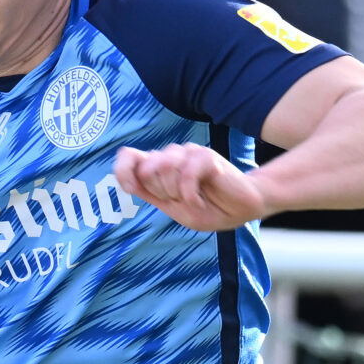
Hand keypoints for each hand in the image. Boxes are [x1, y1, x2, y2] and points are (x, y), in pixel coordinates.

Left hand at [112, 143, 267, 232]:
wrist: (240, 211)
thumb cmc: (207, 209)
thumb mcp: (171, 207)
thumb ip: (150, 193)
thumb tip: (131, 180)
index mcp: (158, 168)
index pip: (127, 155)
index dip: (123, 171)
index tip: (133, 190)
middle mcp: (170, 156)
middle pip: (146, 168)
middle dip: (160, 191)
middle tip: (180, 199)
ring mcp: (188, 153)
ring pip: (164, 167)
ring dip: (176, 191)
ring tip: (192, 198)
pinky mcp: (205, 155)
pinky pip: (186, 173)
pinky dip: (190, 193)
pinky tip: (199, 199)